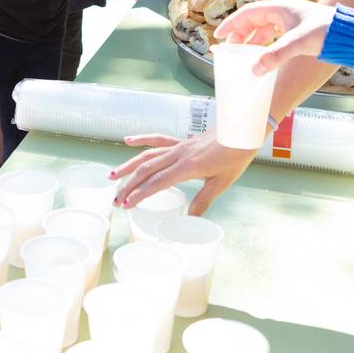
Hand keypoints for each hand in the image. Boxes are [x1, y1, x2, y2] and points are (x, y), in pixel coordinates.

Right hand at [112, 131, 257, 215]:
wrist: (241, 132)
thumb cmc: (235, 156)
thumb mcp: (221, 182)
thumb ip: (203, 200)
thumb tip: (190, 220)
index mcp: (188, 167)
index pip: (157, 182)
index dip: (140, 194)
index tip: (126, 204)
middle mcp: (179, 155)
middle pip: (147, 170)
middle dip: (129, 185)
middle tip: (115, 200)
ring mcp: (179, 146)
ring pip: (147, 155)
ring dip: (128, 166)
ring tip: (112, 176)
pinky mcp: (182, 142)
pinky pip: (158, 140)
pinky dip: (142, 140)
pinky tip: (128, 140)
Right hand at [213, 0, 335, 71]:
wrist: (350, 33)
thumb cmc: (326, 31)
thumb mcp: (298, 42)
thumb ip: (275, 55)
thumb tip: (254, 69)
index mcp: (278, 7)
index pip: (247, 13)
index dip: (231, 24)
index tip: (218, 36)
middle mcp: (282, 11)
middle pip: (252, 20)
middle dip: (239, 34)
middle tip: (229, 50)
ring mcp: (289, 20)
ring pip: (262, 28)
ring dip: (251, 40)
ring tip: (242, 55)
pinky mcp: (296, 29)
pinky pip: (272, 35)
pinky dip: (264, 44)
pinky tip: (262, 56)